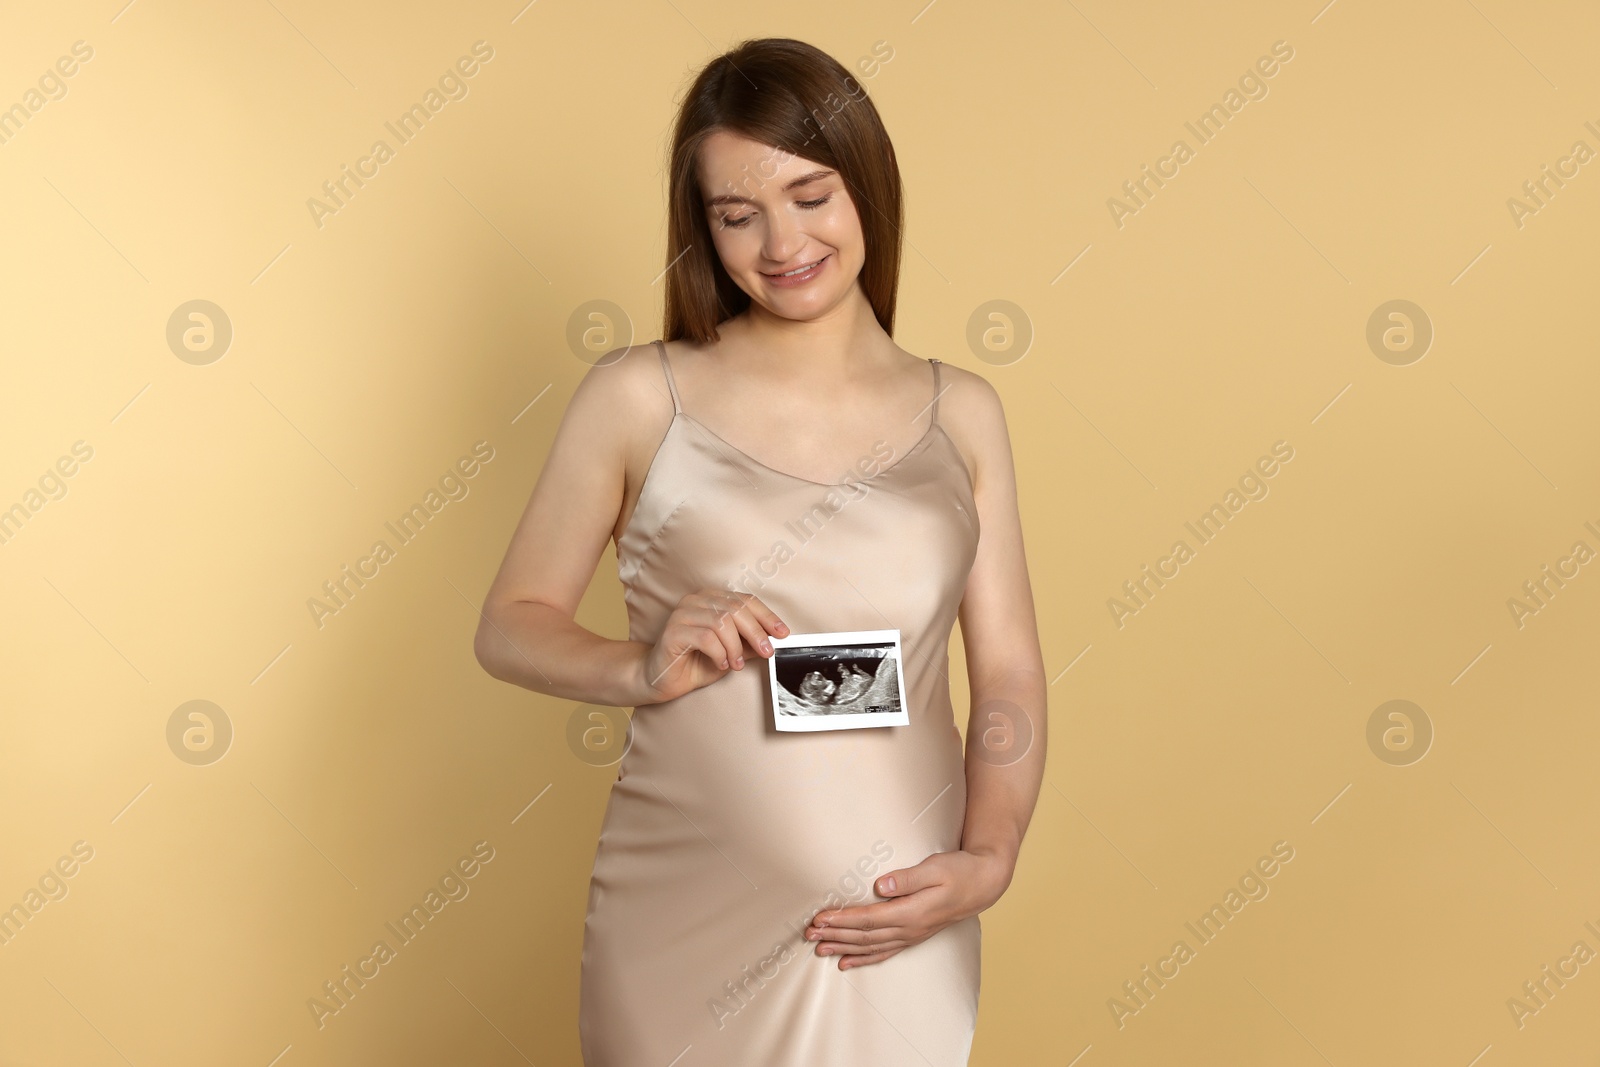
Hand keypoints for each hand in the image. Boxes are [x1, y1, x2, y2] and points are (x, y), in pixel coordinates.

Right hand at [637, 589, 787, 703]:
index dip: (767, 616)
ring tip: (736, 664)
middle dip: (756, 632)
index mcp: (711, 599)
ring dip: (735, 647)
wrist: (661, 679)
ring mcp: (682, 613)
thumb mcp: (731, 653)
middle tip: (766, 651)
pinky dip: (719, 653)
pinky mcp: (673, 631)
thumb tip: (774, 640)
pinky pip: (706, 638)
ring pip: (722, 622)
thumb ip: (749, 644)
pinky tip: (721, 663)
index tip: (783, 633)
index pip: (745, 600)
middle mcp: (696, 600)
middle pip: (736, 609)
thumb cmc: (695, 662)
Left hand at [804, 849, 1011, 969]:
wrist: (983, 884)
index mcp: (912, 912)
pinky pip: (884, 952)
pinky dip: (863, 958)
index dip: (843, 920)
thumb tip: (880, 886)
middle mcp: (909, 929)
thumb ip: (907, 878)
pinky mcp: (913, 935)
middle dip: (835, 935)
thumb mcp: (935, 868)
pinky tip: (846, 962)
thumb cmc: (959, 871)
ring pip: (871, 947)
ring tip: (819, 949)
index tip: (820, 918)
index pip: (869, 919)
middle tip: (808, 935)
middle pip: (865, 936)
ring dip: (843, 948)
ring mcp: (911, 935)